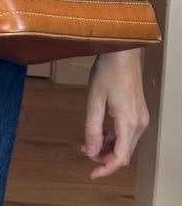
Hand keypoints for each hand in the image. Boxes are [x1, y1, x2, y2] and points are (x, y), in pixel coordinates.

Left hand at [81, 48, 148, 178]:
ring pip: (126, 144)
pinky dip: (114, 137)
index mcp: (129, 122)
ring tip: (89, 142)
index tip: (92, 174)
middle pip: (124, 153)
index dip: (106, 169)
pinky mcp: (138, 111)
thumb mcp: (94, 99)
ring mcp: (141, 117)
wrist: (123, 51)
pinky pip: (127, 133)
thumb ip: (93, 128)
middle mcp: (139, 123)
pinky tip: (100, 132)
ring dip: (109, 147)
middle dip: (105, 158)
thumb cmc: (108, 70)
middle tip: (85, 152)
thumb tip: (91, 151)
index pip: (120, 158)